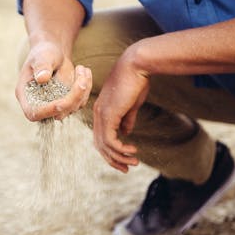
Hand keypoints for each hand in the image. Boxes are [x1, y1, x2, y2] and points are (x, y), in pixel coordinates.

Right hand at [15, 41, 92, 120]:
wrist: (53, 53)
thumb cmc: (44, 53)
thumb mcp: (42, 56)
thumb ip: (42, 66)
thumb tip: (42, 78)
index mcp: (25, 95)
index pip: (33, 112)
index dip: (47, 111)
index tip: (61, 103)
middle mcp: (39, 104)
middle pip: (57, 113)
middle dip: (73, 96)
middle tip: (81, 72)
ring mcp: (55, 106)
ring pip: (72, 107)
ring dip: (82, 89)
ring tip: (81, 68)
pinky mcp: (68, 104)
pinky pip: (81, 101)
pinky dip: (86, 87)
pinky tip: (84, 71)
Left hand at [93, 46, 148, 172]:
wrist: (136, 66)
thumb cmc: (136, 81)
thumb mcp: (131, 104)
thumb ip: (126, 119)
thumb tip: (126, 133)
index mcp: (101, 111)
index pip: (100, 136)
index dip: (110, 150)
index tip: (124, 159)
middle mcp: (98, 114)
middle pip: (99, 144)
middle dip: (113, 159)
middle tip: (126, 169)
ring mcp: (101, 114)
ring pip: (105, 145)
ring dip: (119, 157)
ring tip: (134, 162)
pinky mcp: (109, 114)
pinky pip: (110, 140)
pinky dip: (120, 149)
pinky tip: (132, 151)